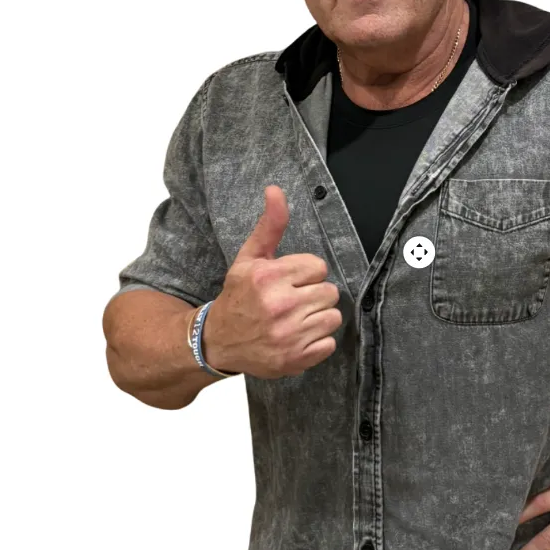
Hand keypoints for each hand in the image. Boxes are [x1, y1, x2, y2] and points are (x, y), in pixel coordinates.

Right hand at [202, 185, 342, 378]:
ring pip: (333, 317)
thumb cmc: (238, 296)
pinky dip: (317, 342)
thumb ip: (269, 225)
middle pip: (330, 293)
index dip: (307, 274)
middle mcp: (279, 306)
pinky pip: (329, 343)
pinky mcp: (295, 359)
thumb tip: (276, 190)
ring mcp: (288, 336)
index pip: (319, 268)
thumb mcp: (250, 258)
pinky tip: (297, 337)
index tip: (290, 282)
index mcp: (269, 277)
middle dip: (314, 295)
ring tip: (296, 319)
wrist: (217, 341)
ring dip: (318, 318)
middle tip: (293, 301)